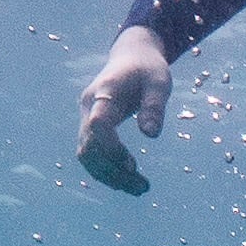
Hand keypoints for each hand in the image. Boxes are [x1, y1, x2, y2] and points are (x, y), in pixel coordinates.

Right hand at [81, 25, 169, 189]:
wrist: (131, 56)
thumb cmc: (148, 68)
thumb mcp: (159, 82)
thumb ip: (154, 106)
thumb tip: (150, 135)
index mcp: (104, 93)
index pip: (98, 125)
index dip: (111, 148)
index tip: (133, 165)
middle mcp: (89, 107)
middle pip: (89, 147)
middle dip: (114, 171)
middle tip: (143, 187)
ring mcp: (86, 118)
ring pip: (86, 155)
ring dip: (109, 176)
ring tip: (139, 188)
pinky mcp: (89, 127)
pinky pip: (90, 154)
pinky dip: (106, 171)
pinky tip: (128, 180)